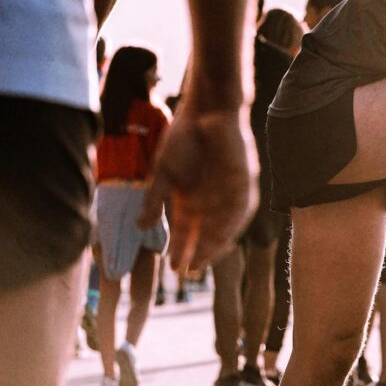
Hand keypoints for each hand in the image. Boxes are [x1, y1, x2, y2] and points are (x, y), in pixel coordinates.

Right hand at [138, 108, 257, 273]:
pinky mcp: (245, 184)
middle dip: (198, 253)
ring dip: (214, 244)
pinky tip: (222, 239)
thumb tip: (140, 227)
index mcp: (191, 199)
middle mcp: (212, 201)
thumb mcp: (164, 173)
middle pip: (206, 234)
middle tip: (189, 273)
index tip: (173, 269)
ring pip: (224, 227)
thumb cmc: (183, 139)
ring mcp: (230, 193)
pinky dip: (231, 224)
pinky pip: (241, 210)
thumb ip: (154, 200)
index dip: (180, 250)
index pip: (187, 232)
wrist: (207, 112)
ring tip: (203, 260)